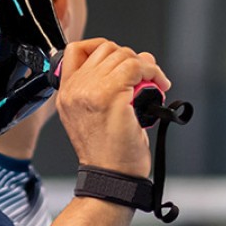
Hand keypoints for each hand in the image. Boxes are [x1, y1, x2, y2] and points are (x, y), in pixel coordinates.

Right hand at [54, 39, 170, 178]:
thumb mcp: (95, 117)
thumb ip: (105, 87)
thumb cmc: (108, 154)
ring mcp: (91, 91)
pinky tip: (159, 84)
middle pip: (105, 49)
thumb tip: (137, 61)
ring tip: (154, 82)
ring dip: (145, 65)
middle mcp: (75, 89)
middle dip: (130, 58)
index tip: (119, 58)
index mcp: (66, 94)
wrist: (111, 178)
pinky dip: (153, 71)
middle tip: (145, 76)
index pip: (75, 50)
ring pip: (123, 55)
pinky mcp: (111, 96)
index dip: (100, 46)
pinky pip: (136, 67)